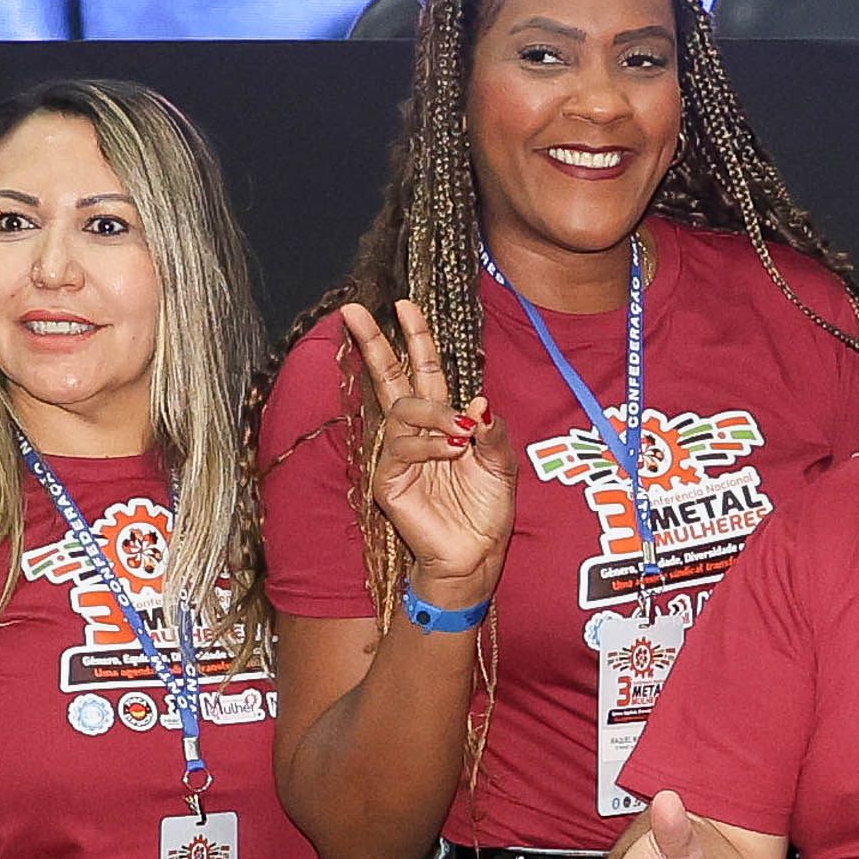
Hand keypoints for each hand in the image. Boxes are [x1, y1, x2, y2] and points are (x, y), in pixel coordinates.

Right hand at [335, 300, 517, 609]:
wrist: (477, 553)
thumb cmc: (487, 509)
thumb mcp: (502, 463)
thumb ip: (493, 431)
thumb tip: (479, 400)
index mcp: (444, 421)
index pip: (425, 371)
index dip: (416, 338)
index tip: (404, 304)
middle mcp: (416, 432)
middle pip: (389, 378)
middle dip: (373, 342)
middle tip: (356, 310)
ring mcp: (398, 454)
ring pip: (402, 410)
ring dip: (435, 413)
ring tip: (462, 433)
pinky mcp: (388, 480)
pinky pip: (401, 448)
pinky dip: (429, 445)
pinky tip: (451, 450)